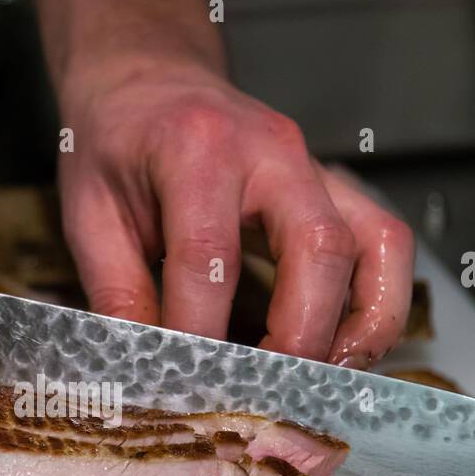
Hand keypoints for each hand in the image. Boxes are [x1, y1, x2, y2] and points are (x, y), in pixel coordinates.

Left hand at [58, 51, 414, 367]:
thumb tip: (142, 370)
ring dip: (358, 326)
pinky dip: (377, 305)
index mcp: (196, 148)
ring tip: (320, 384)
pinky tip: (341, 352)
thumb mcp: (90, 211)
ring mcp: (314, 168)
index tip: (183, 384)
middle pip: (317, 248)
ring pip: (373, 245)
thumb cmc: (117, 141)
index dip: (198, 332)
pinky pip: (384, 245)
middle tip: (264, 396)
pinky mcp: (337, 189)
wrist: (149, 80)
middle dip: (297, 337)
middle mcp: (271, 151)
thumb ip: (116, 290)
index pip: (209, 255)